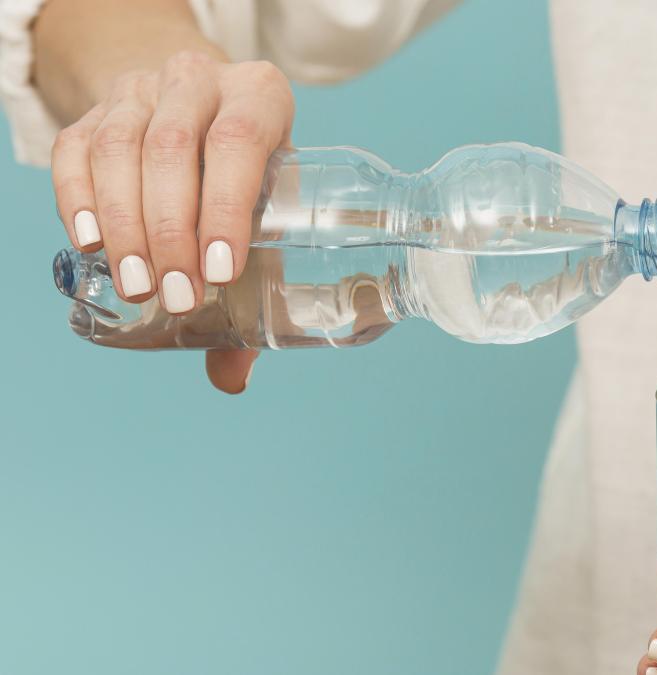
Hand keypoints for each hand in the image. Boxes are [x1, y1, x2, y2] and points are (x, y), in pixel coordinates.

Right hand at [50, 51, 293, 392]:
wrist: (198, 109)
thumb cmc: (248, 174)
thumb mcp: (268, 208)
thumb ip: (258, 285)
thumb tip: (232, 378)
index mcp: (260, 95)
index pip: (240, 141)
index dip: (226, 206)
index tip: (220, 272)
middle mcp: (198, 81)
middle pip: (174, 148)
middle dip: (170, 230)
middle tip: (175, 296)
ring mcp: (141, 90)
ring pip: (121, 148)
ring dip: (125, 224)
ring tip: (138, 286)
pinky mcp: (95, 110)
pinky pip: (75, 149)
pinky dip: (78, 199)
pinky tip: (90, 244)